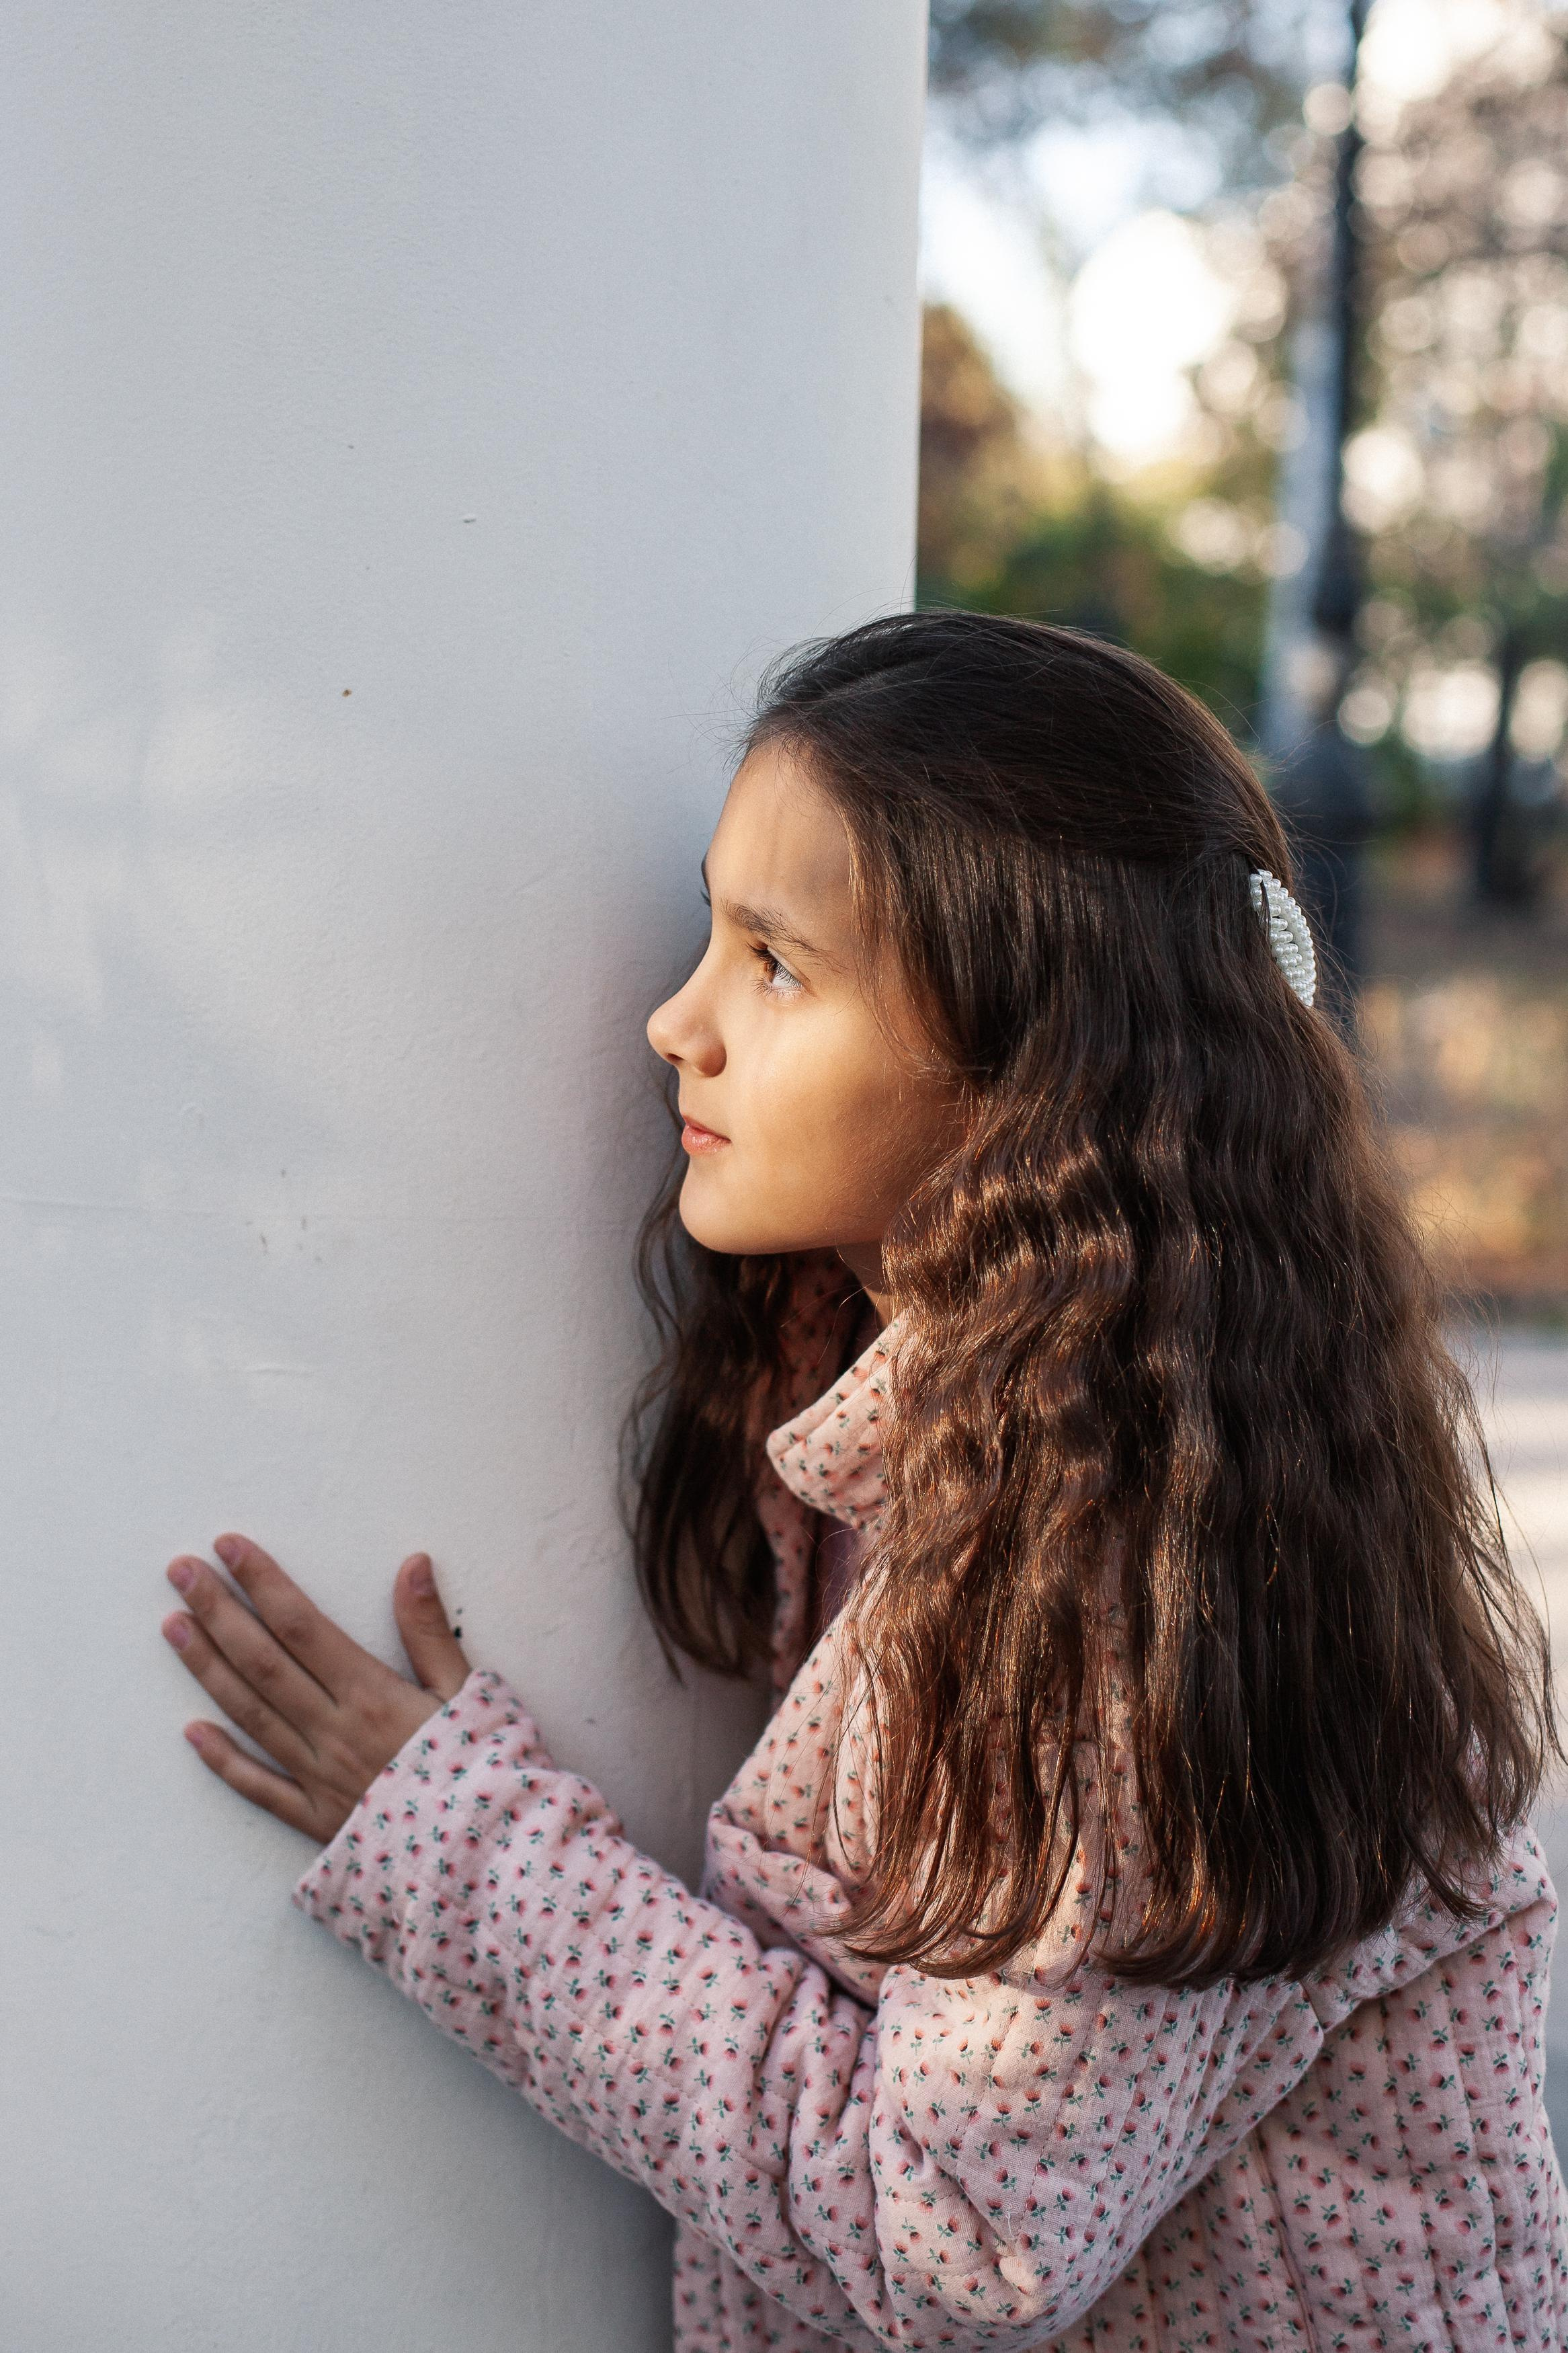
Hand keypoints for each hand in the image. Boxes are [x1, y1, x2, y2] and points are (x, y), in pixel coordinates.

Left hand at [161, 1534, 470, 1842]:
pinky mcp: (314, 1819)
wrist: (484, 1859)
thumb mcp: (468, 1691)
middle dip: (219, 1612)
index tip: (229, 1548)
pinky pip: (259, 1787)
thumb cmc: (483, 1769)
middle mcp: (333, 1731)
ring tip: (173, 1627)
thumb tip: (412, 1565)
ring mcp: (317, 1776)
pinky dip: (223, 1759)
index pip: (302, 1626)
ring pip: (251, 1714)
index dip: (263, 1583)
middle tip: (180, 1571)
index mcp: (371, 1695)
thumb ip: (431, 1630)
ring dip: (208, 1668)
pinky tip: (192, 1731)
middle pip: (263, 1662)